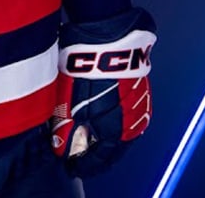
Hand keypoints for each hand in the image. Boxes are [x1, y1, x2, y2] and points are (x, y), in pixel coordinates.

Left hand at [50, 7, 155, 177]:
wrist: (107, 37)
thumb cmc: (85, 70)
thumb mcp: (67, 104)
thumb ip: (65, 131)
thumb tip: (62, 152)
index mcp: (116, 131)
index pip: (101, 160)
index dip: (85, 166)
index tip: (73, 168)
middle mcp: (133, 122)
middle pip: (115, 149)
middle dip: (98, 155)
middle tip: (83, 157)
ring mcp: (140, 104)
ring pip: (124, 131)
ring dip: (108, 138)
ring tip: (92, 139)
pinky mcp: (142, 88)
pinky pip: (130, 114)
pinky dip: (117, 121)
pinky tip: (107, 117)